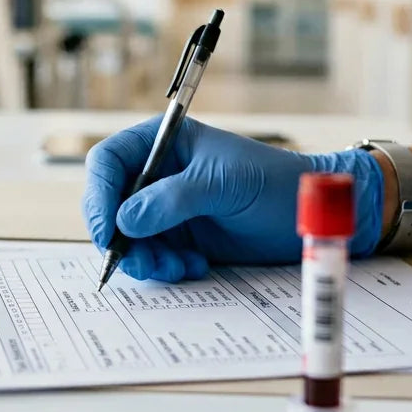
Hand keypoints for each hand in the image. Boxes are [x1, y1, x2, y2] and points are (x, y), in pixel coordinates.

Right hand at [82, 117, 384, 281]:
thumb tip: (124, 221)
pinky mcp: (180, 238)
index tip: (108, 231)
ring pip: (127, 238)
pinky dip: (165, 268)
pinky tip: (195, 266)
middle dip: (122, 238)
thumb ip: (172, 200)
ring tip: (179, 267)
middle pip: (110, 205)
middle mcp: (158, 174)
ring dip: (146, 259)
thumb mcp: (224, 185)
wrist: (312, 216)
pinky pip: (152, 257)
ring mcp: (166, 208)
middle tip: (147, 262)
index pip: (108, 162)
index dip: (98, 195)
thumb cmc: (275, 183)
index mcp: (163, 143)